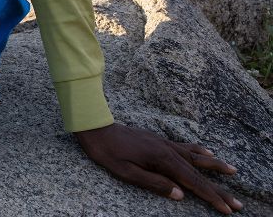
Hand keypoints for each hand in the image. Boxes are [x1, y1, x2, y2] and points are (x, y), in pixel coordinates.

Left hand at [76, 122, 241, 213]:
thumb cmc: (107, 152)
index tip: (227, 209)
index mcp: (162, 160)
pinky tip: (208, 152)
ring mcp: (164, 143)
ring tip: (233, 171)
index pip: (192, 182)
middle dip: (219, 188)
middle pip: (199, 171)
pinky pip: (185, 146)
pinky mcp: (159, 140)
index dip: (211, 196)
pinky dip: (200, 151)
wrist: (96, 127)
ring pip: (196, 157)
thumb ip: (154, 183)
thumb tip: (180, 195)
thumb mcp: (126, 172)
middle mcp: (168, 150)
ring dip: (216, 165)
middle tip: (238, 203)